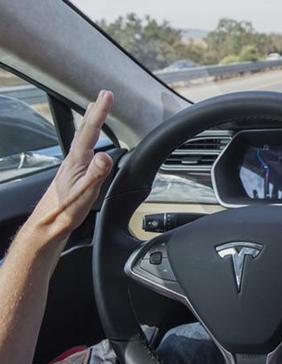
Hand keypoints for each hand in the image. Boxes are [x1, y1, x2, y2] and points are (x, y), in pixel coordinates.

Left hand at [25, 90, 113, 240]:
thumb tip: (106, 155)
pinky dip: (89, 139)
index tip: (107, 95)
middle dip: (95, 111)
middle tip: (102, 96)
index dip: (100, 112)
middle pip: (84, 130)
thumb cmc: (65, 211)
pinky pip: (83, 150)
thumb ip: (96, 174)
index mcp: (76, 161)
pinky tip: (91, 146)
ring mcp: (71, 167)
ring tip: (95, 112)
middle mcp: (72, 160)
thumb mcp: (85, 193)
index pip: (90, 131)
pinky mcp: (72, 175)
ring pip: (83, 138)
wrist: (48, 225)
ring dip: (91, 123)